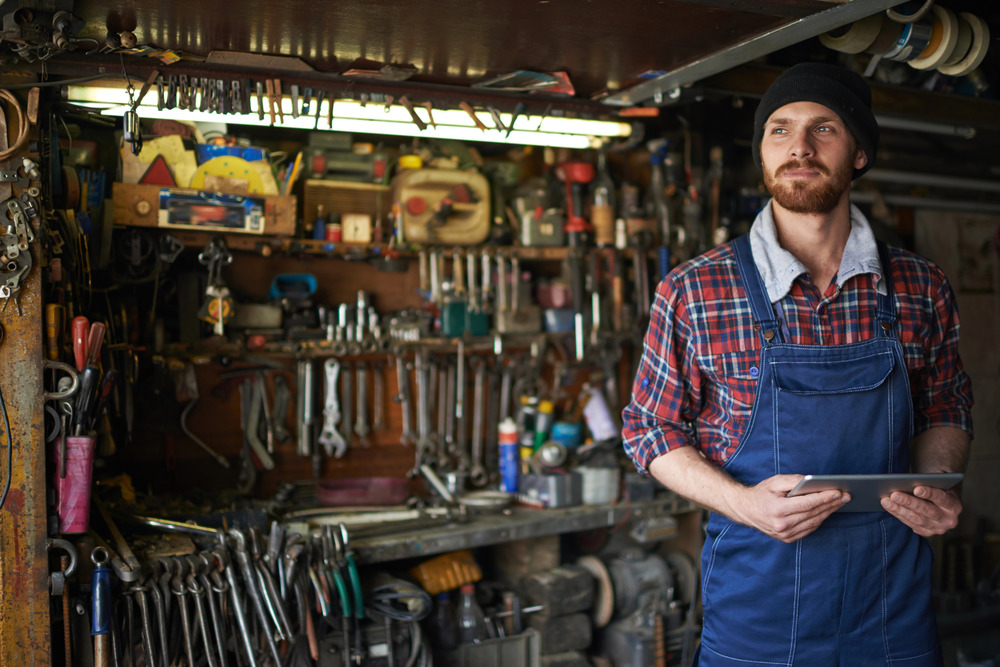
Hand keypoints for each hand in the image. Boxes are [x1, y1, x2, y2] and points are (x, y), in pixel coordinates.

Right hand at [733, 475, 849, 542]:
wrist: (746, 510)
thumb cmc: (762, 493)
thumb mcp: (775, 482)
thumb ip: (794, 481)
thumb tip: (813, 481)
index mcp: (777, 509)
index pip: (807, 504)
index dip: (824, 497)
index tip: (838, 491)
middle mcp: (781, 524)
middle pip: (813, 513)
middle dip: (831, 504)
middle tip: (846, 496)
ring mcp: (785, 534)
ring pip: (814, 522)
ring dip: (829, 512)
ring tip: (840, 502)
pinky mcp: (788, 538)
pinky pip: (809, 529)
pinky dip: (820, 519)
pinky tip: (827, 511)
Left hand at [881, 485, 961, 536]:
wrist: (941, 502)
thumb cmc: (937, 487)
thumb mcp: (938, 482)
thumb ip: (929, 481)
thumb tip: (907, 481)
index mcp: (955, 505)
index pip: (942, 498)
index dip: (929, 493)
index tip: (916, 489)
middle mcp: (949, 520)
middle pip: (927, 511)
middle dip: (909, 502)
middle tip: (894, 495)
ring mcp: (938, 528)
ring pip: (916, 519)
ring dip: (899, 510)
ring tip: (885, 501)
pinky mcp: (927, 533)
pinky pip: (910, 524)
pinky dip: (898, 514)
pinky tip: (888, 507)